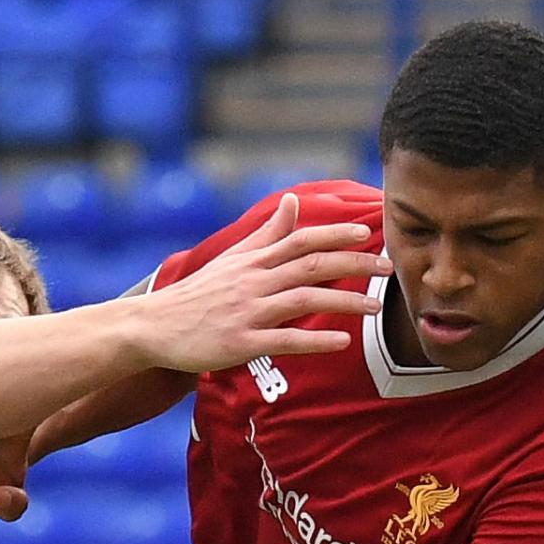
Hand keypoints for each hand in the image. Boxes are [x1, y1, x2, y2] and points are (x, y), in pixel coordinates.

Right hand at [134, 193, 391, 373]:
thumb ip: (266, 234)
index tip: (369, 233)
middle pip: (312, 265)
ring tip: (375, 307)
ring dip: (344, 302)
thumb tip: (291, 201)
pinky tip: (342, 342)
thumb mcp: (231, 259)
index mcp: (254, 260)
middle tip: (390, 268)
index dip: (337, 235)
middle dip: (354, 264)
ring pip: (305, 299)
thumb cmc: (196, 295)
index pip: (302, 239)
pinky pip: (285, 339)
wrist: (154, 327)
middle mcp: (254, 280)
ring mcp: (248, 311)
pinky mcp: (241, 341)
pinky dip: (316, 340)